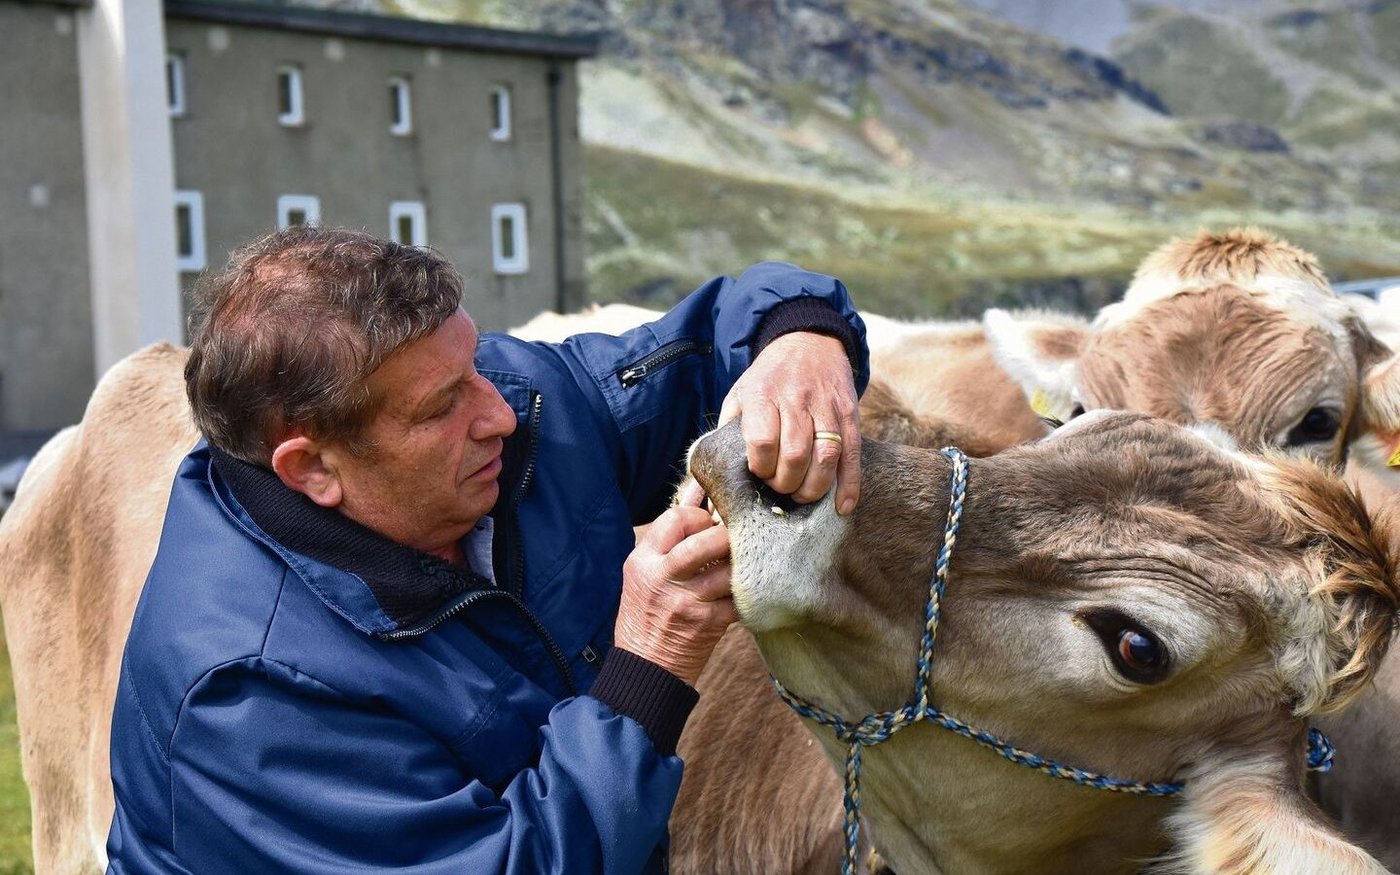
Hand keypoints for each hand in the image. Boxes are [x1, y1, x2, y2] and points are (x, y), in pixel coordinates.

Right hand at [613, 505, 735, 685]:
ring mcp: (687, 602)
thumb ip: (671, 534)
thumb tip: (697, 489)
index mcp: (643, 561)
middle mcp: (662, 578)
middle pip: (704, 541)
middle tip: (734, 536)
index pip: (676, 518)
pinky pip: (738, 597)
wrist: (645, 668)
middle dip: (726, 534)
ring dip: (740, 562)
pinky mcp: (709, 624)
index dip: (699, 514)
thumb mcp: (645, 571)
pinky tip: (747, 586)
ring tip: (744, 558)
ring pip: (727, 569)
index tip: (708, 522)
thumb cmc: (646, 614)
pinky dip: (747, 589)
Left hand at [719, 332, 860, 513]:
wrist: (809, 341)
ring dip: (815, 487)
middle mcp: (796, 400)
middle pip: (795, 454)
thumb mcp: (740, 393)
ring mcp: (827, 407)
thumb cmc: (768, 378)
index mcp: (763, 395)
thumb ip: (728, 431)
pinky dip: (849, 485)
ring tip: (804, 495)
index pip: (762, 442)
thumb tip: (714, 475)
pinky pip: (852, 454)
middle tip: (781, 488)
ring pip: (826, 456)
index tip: (759, 474)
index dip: (761, 467)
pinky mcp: (850, 413)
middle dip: (787, 483)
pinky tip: (843, 506)